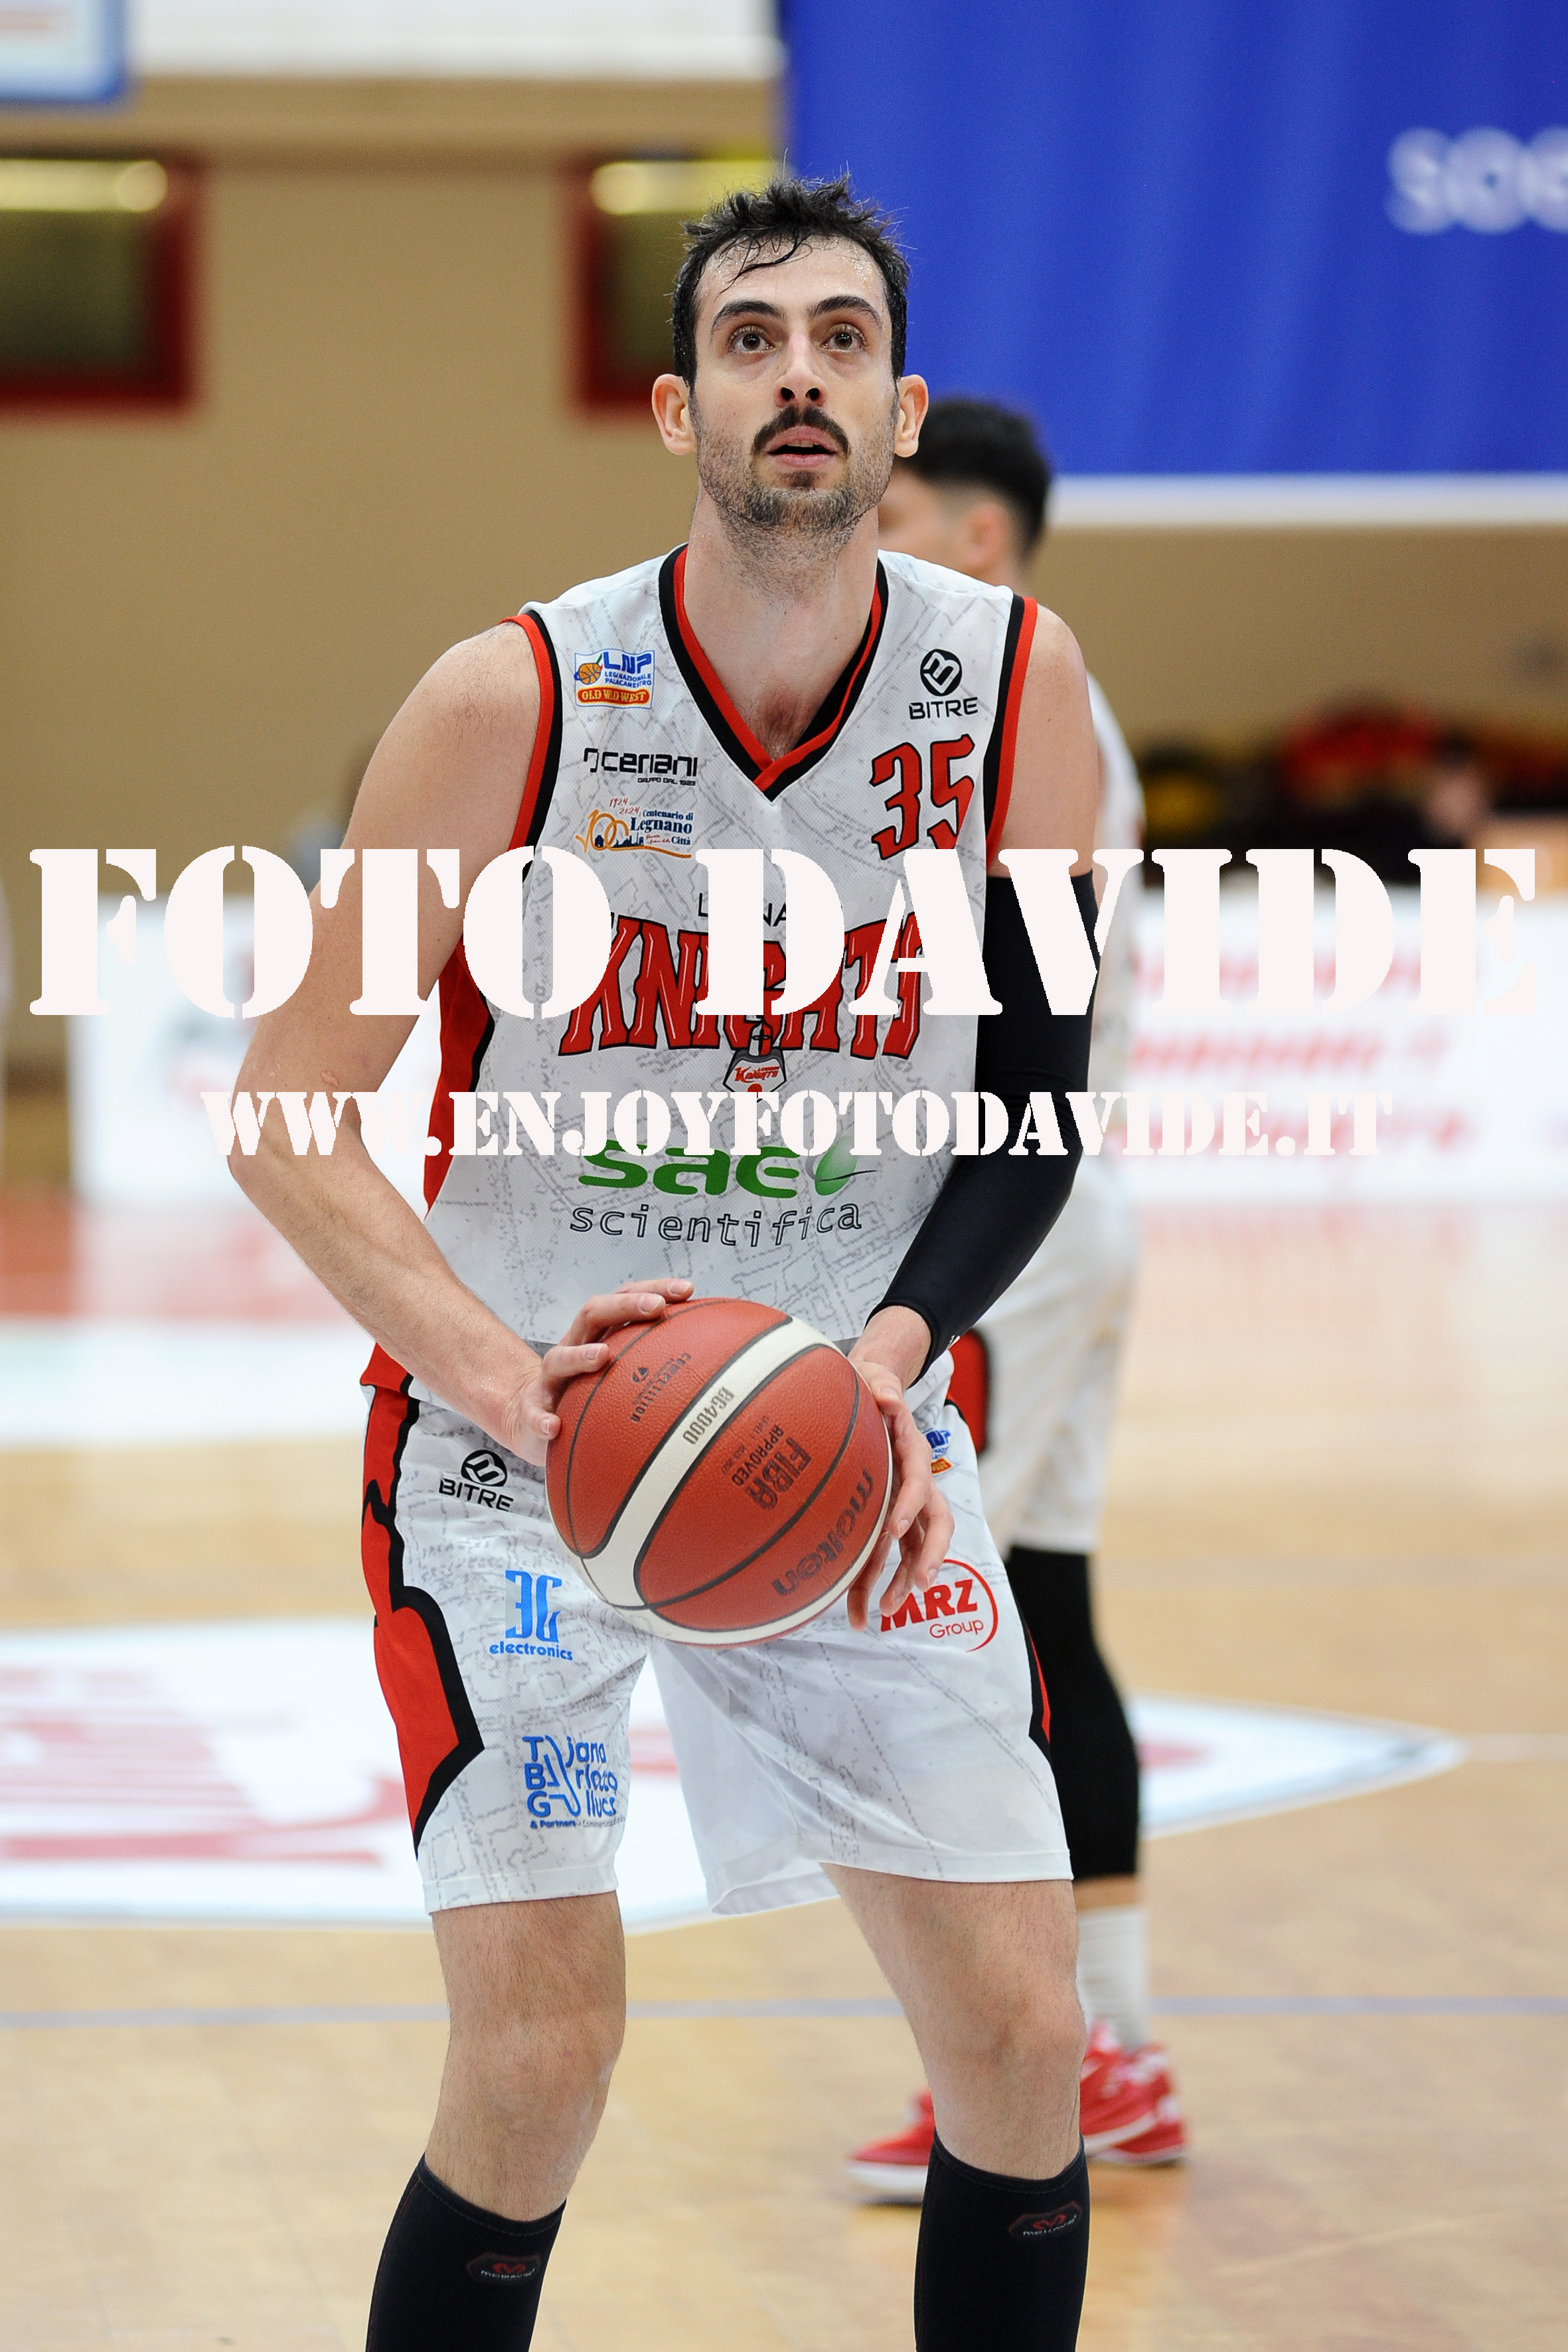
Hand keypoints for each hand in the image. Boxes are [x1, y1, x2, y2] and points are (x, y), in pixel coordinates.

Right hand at [499, 1278, 693, 1465]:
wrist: (533, 1417)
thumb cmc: (588, 1393)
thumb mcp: (621, 1374)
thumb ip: (656, 1365)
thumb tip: (718, 1371)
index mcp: (599, 1335)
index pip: (625, 1298)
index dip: (653, 1289)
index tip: (688, 1289)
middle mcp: (574, 1347)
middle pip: (593, 1313)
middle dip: (625, 1305)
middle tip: (656, 1308)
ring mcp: (551, 1380)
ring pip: (559, 1358)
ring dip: (580, 1355)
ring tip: (602, 1357)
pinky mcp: (533, 1411)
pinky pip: (535, 1414)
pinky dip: (542, 1419)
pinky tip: (555, 1426)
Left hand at [844, 1319, 953, 1633]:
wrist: (869, 1392)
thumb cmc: (868, 1386)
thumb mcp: (873, 1377)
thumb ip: (881, 1386)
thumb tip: (888, 1396)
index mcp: (911, 1453)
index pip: (917, 1483)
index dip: (909, 1506)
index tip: (893, 1528)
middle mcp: (914, 1483)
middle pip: (934, 1525)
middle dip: (928, 1557)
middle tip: (917, 1586)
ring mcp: (903, 1505)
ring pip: (914, 1548)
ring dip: (905, 1580)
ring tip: (888, 1612)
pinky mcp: (886, 1519)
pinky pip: (887, 1556)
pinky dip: (874, 1585)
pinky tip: (858, 1613)